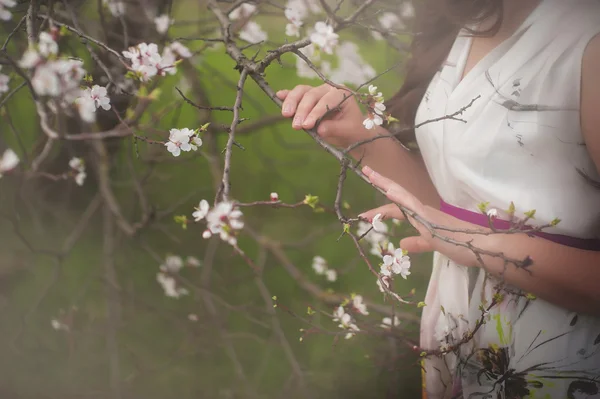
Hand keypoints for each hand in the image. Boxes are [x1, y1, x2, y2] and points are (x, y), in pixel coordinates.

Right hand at [276, 84, 376, 147]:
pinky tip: (278, 96)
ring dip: (292, 102)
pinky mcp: (309, 99)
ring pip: (302, 92)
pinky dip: (288, 96)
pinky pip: (297, 95)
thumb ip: (334, 128)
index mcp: (342, 94)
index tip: (306, 125)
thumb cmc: (352, 130)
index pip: (326, 101)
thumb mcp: (347, 131)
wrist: (351, 132)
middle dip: (302, 110)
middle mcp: (329, 89)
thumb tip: (319, 129)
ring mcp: (318, 92)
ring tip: (285, 115)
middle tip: (296, 126)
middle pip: (311, 95)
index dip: (315, 113)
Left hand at [358, 166, 488, 266]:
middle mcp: (424, 211)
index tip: (363, 214)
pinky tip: (389, 190)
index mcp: (424, 217)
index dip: (381, 210)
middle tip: (365, 171)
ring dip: (387, 184)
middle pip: (398, 195)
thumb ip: (419, 244)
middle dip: (381, 183)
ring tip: (370, 174)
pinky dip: (401, 197)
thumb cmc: (464, 245)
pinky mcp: (432, 218)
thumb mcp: (434, 244)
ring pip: (403, 196)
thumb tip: (402, 244)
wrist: (484, 247)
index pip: (398, 209)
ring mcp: (428, 213)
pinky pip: (414, 205)